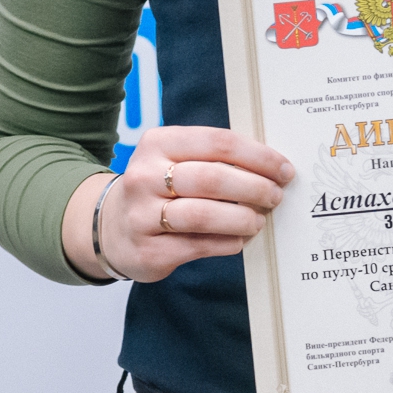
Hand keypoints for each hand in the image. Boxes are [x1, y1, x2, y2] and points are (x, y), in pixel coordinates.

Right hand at [61, 126, 292, 283]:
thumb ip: (214, 158)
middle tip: (275, 196)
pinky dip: (227, 243)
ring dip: (242, 218)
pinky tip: (239, 240)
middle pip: (212, 178)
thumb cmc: (159, 188)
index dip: (258, 156)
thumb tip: (272, 168)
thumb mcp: (175, 159)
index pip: (218, 143)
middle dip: (254, 188)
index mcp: (158, 143)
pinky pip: (197, 245)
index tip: (283, 169)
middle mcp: (144, 176)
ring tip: (258, 220)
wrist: (109, 227)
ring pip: (203, 215)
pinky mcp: (147, 250)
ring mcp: (141, 215)